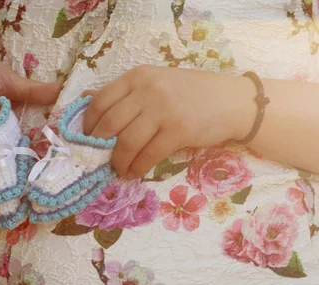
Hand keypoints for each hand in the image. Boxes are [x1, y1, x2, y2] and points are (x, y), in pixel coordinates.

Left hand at [82, 65, 255, 177]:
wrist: (233, 101)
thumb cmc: (191, 94)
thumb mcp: (156, 82)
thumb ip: (129, 94)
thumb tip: (92, 112)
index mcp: (138, 76)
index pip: (100, 100)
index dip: (88, 124)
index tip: (86, 138)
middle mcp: (147, 90)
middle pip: (109, 124)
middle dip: (99, 147)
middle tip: (98, 158)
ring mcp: (163, 110)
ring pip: (126, 142)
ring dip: (117, 162)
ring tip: (117, 170)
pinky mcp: (177, 130)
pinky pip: (147, 155)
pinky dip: (137, 168)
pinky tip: (134, 173)